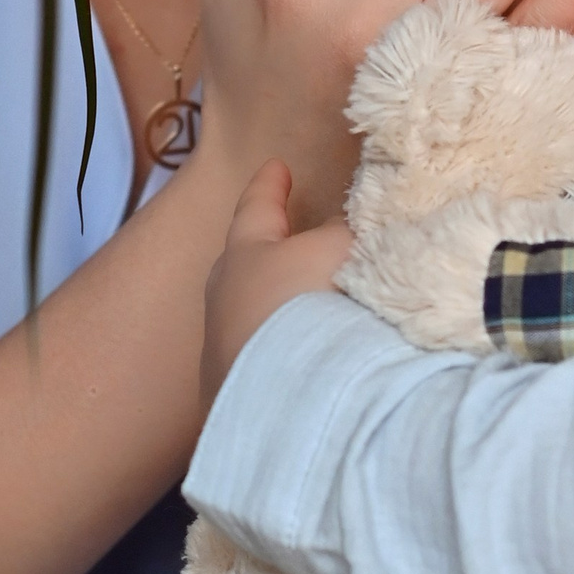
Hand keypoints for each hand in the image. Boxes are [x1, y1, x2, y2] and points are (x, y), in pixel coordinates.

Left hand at [202, 161, 353, 406]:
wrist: (281, 407)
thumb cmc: (304, 307)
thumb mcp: (338, 251)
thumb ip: (345, 235)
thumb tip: (348, 233)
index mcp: (243, 255)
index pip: (257, 207)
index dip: (270, 186)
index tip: (276, 165)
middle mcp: (226, 301)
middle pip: (249, 265)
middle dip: (272, 251)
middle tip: (294, 239)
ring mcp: (228, 355)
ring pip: (259, 318)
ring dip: (287, 311)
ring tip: (321, 309)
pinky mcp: (242, 401)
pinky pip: (273, 362)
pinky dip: (294, 353)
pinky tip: (318, 361)